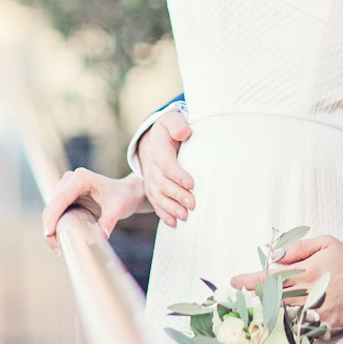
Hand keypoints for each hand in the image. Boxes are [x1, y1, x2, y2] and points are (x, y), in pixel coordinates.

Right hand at [42, 168, 142, 253]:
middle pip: (52, 205)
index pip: (61, 199)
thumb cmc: (123, 197)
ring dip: (51, 227)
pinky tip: (60, 240)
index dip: (52, 217)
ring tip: (58, 247)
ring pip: (51, 210)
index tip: (48, 234)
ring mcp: (67, 187)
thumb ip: (109, 221)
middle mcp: (71, 180)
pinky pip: (56, 212)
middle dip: (50, 227)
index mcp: (81, 178)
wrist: (127, 192)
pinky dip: (55, 225)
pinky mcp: (67, 197)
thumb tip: (101, 236)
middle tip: (57, 249)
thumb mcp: (118, 208)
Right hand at [137, 112, 195, 226]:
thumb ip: (176, 125)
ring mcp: (149, 179)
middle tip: (193, 204)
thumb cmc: (167, 129)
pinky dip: (163, 214)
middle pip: (162, 183)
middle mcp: (151, 166)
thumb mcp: (170, 120)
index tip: (191, 184)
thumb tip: (184, 132)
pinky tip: (173, 223)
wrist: (150, 139)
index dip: (178, 175)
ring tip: (185, 216)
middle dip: (177, 195)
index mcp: (157, 149)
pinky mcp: (151, 188)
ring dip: (171, 208)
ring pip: (158, 196)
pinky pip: (155, 202)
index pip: (166, 164)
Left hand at [231, 235, 342, 329]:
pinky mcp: (326, 327)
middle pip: (273, 300)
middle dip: (253, 300)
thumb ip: (298, 248)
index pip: (271, 277)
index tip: (234, 281)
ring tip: (253, 313)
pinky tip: (277, 328)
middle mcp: (310, 293)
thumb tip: (275, 257)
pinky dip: (288, 330)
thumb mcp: (325, 243)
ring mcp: (318, 312)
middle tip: (239, 300)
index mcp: (307, 271)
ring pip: (284, 318)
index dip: (249, 280)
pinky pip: (302, 332)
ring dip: (266, 316)